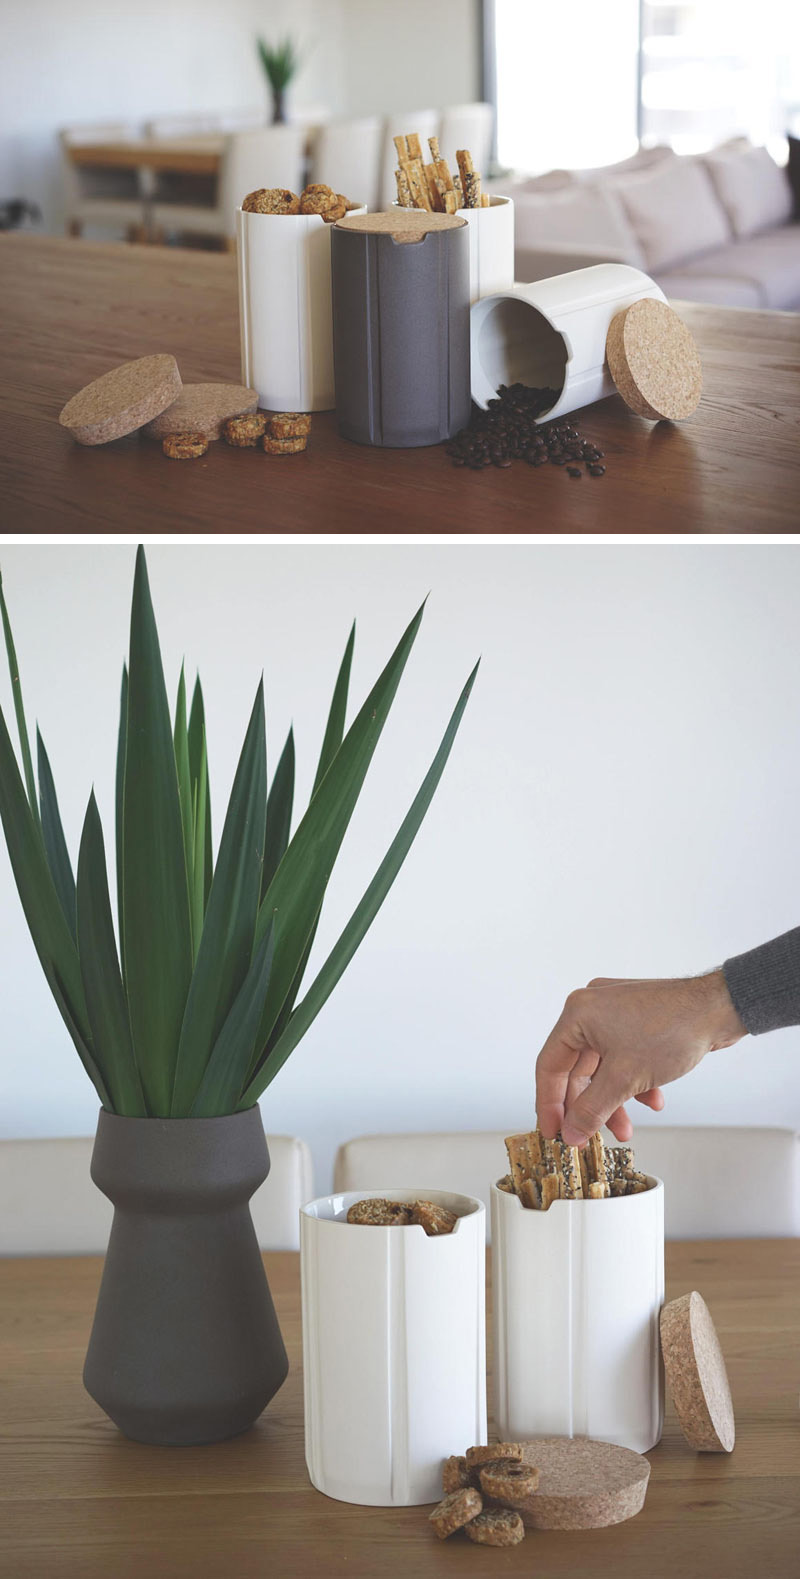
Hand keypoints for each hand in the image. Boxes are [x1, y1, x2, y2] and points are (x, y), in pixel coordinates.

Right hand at [535, 971, 745, 1146]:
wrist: (720, 1009)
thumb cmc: (674, 1028)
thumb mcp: (624, 1078)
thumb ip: (591, 1109)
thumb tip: (570, 1133)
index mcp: (578, 1014)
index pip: (550, 1066)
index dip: (549, 1104)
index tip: (553, 1133)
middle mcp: (591, 1010)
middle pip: (577, 1070)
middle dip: (589, 1107)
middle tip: (590, 1136)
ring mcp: (615, 1015)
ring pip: (602, 1068)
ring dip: (614, 1100)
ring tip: (626, 1128)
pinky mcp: (635, 1022)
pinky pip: (622, 1059)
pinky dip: (633, 1083)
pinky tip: (651, 1100)